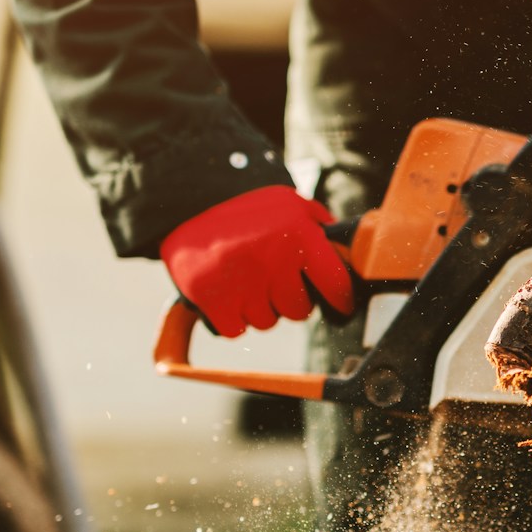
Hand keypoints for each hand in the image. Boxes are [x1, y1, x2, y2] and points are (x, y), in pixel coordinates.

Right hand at [160, 186, 354, 336]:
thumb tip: (345, 253)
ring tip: (245, 282)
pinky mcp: (211, 297)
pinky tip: (227, 295)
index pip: (335, 283)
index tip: (340, 305)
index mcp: (300, 235)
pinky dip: (232, 319)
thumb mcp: (288, 203)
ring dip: (259, 309)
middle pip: (298, 311)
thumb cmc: (246, 209)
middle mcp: (274, 260)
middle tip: (275, 283)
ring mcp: (242, 281)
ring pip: (266, 322)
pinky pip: (236, 329)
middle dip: (290, 301)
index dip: (340, 299)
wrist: (186, 202)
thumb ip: (319, 225)